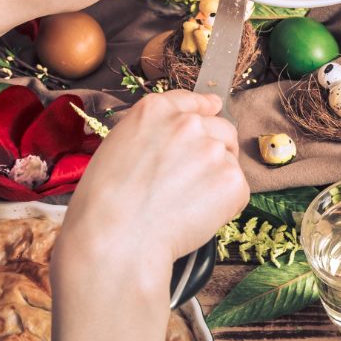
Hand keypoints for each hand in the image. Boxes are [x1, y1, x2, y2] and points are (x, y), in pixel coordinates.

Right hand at [60, 91, 248, 285]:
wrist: (115, 240)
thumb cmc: (103, 204)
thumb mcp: (116, 148)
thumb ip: (151, 133)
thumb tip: (178, 131)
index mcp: (155, 111)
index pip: (192, 100)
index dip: (204, 107)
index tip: (212, 108)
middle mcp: (189, 124)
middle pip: (221, 129)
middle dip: (215, 150)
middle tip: (193, 180)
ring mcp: (214, 150)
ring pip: (229, 161)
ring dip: (217, 179)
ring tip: (184, 204)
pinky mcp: (232, 179)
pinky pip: (237, 191)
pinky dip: (224, 206)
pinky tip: (194, 218)